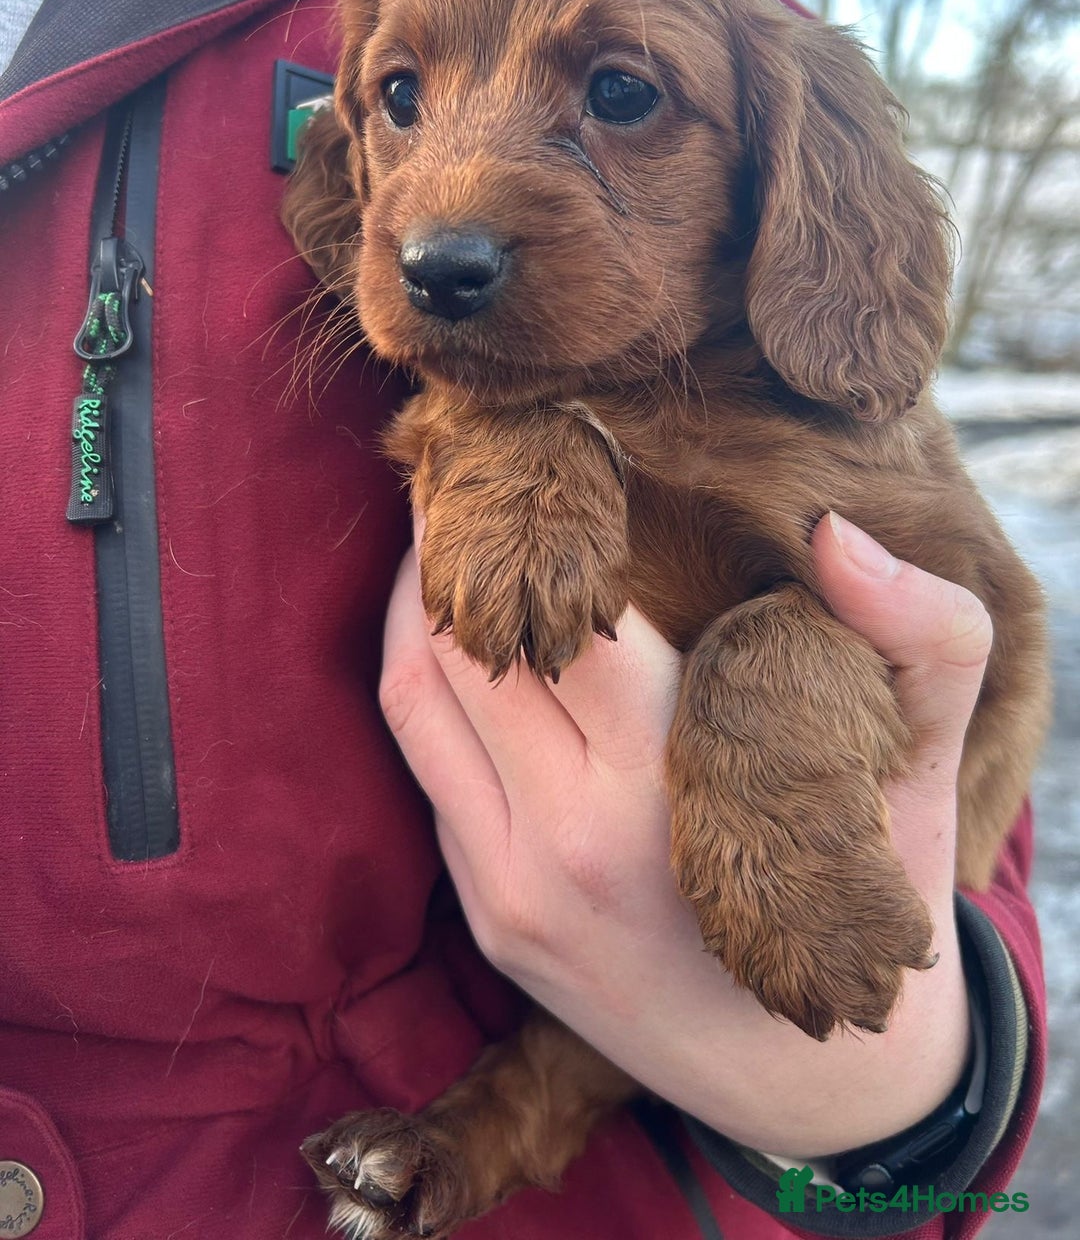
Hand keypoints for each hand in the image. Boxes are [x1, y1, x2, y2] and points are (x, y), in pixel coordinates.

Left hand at [378, 511, 989, 1154]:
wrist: (815, 1079)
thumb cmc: (871, 890)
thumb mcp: (927, 765)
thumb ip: (922, 637)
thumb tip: (835, 532)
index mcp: (668, 791)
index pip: (570, 617)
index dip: (545, 516)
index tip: (541, 439)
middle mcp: (570, 840)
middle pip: (464, 644)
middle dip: (450, 534)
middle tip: (464, 456)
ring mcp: (511, 886)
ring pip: (416, 699)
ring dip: (414, 598)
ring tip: (441, 524)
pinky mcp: (488, 914)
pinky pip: (426, 766)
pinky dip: (426, 680)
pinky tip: (460, 632)